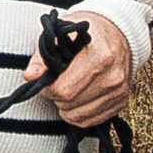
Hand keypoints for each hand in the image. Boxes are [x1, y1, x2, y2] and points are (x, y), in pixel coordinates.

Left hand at [22, 7, 131, 126]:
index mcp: (99, 56)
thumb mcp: (62, 33)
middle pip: (70, 103)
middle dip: (56, 97)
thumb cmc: (88, 32)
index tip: (47, 80)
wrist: (119, 33)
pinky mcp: (121, 102)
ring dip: (66, 107)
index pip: (64, 89)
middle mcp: (112, 76)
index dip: (48, 88)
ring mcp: (119, 91)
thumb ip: (42, 56)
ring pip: (79, 116)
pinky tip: (77, 99)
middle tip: (56, 84)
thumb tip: (31, 76)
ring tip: (67, 90)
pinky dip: (79, 114)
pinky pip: (91, 120)